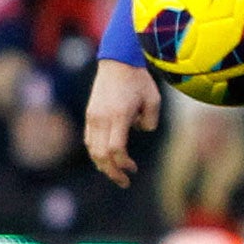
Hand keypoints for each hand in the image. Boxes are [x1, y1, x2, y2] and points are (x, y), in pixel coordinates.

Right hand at [84, 60, 162, 186]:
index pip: (116, 149)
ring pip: (92, 149)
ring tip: (115, 174)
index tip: (133, 168)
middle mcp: (102, 118)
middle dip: (112, 172)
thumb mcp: (154, 100)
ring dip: (103, 165)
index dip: (123, 163)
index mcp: (118, 115)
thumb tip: (139, 131)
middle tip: (124, 182)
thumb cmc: (139, 80)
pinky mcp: (90, 114)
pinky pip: (90, 139)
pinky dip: (97, 153)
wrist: (117, 61)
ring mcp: (93, 116)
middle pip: (101, 154)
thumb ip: (150, 122)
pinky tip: (106, 160)